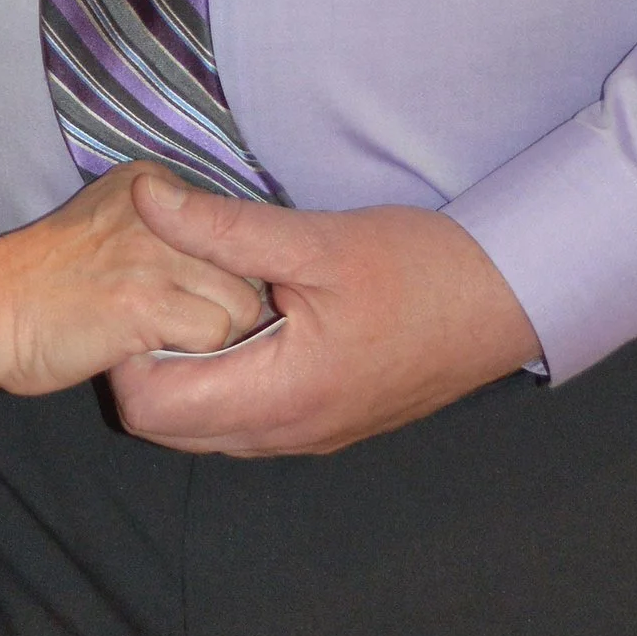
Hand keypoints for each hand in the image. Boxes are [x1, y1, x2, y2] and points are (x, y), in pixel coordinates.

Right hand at [0, 167, 267, 396]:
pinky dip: (191, 353)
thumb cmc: (46, 281)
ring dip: (208, 332)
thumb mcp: (108, 223)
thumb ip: (164, 226)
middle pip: (245, 266)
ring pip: (239, 304)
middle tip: (177, 324)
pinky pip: (214, 335)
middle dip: (222, 303)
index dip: (217, 271)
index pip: (232, 227)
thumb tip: (232, 256)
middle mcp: (160, 205)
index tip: (179, 291)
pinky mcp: (147, 301)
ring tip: (161, 336)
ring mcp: (154, 252)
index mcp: (151, 180)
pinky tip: (149, 348)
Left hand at [107, 180, 541, 455]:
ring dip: (188, 375)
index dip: (128, 349)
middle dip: (150, 364)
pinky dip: (225, 382)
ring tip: (206, 304)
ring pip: (205, 428)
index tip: (146, 289)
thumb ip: (223, 228)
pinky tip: (248, 324)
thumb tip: (145, 197)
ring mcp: (307, 437)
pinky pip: (244, 422)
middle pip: (166, 428)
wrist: (508, 300)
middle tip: (168, 293)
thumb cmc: (421, 268)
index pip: (148, 408)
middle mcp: (286, 434)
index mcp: (280, 396)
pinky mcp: (325, 426)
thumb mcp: (319, 239)